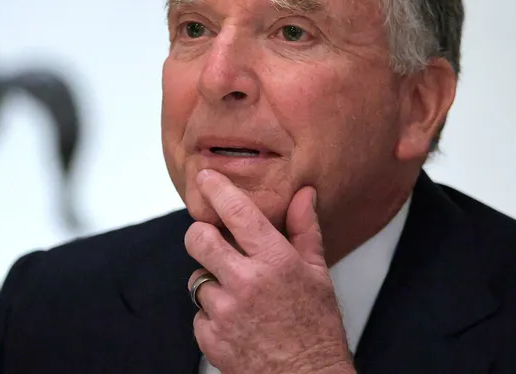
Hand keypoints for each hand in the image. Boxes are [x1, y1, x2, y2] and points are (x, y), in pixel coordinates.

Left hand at [185, 169, 354, 373]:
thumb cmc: (316, 330)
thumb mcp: (318, 275)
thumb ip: (304, 230)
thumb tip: (303, 195)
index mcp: (275, 262)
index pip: (237, 212)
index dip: (216, 190)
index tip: (205, 178)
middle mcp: (247, 283)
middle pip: (198, 239)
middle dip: (200, 235)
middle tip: (212, 240)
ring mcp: (225, 312)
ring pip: (197, 279)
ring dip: (213, 283)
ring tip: (240, 297)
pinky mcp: (210, 337)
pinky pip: (199, 314)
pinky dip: (212, 316)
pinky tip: (238, 323)